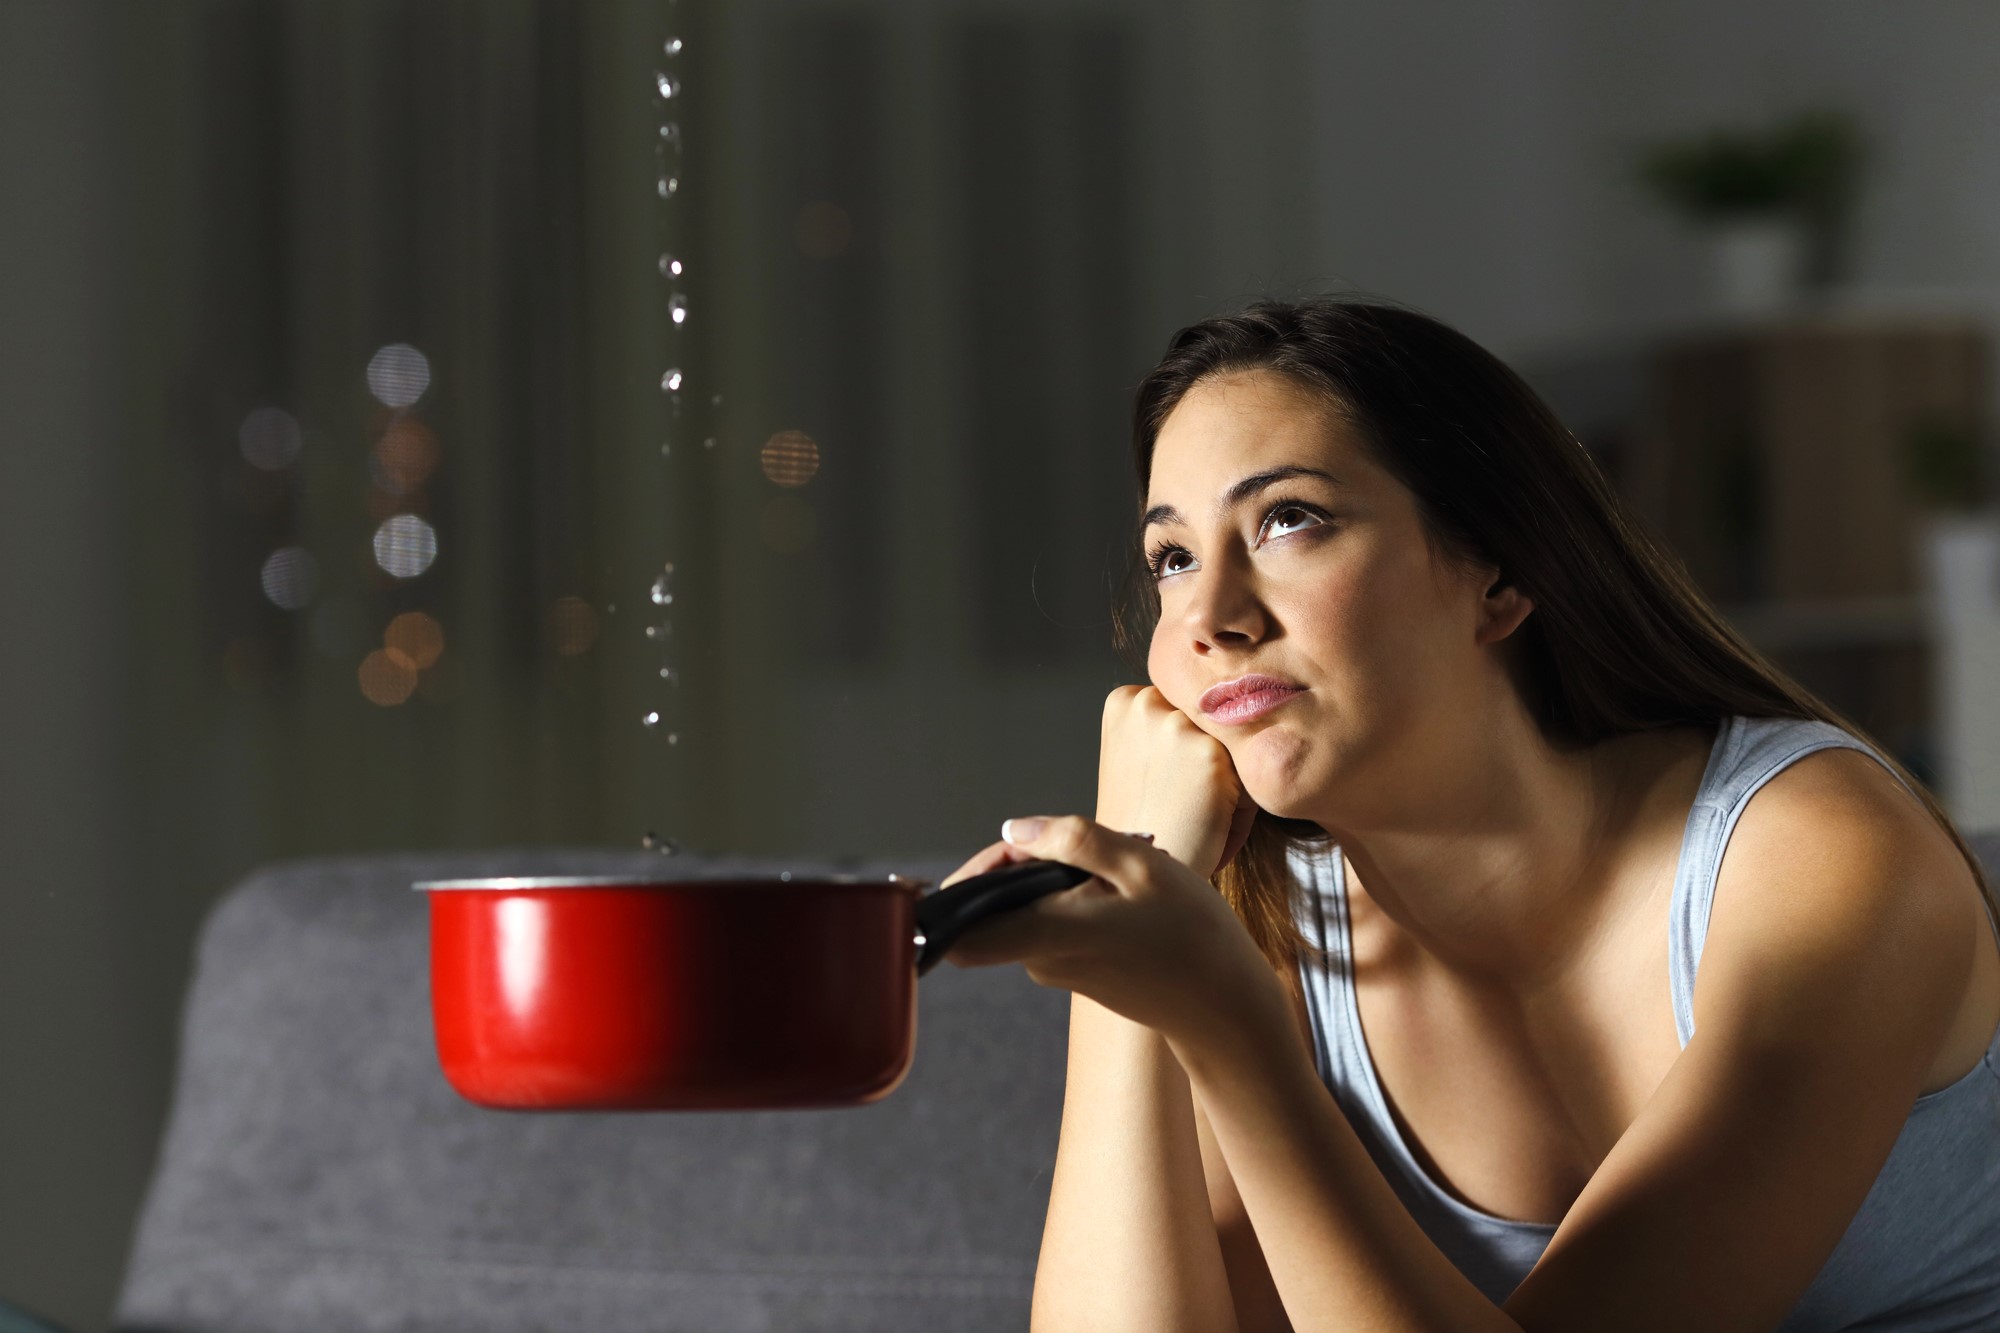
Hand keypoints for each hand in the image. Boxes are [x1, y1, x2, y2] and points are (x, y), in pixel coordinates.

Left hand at [937, 814, 1287, 1052]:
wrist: (1225, 1008)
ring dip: (1059, 877)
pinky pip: (1053, 922)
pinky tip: (1127, 893)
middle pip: (992, 906)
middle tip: (1081, 850)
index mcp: (1047, 932)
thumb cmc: (1192, 935)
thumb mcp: (1140, 866)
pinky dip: (1077, 898)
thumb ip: (1072, 841)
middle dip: (1023, 862)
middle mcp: (1039, 958)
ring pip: (1026, 909)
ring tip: (1120, 870)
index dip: (964, 883)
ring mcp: (1055, 969)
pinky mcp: (1075, 971)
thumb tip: (1013, 828)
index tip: (1014, 848)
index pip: (957, 930)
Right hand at [1096, 685, 1258, 876]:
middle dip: (1212, 755)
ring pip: (1234, 740)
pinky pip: (1251, 768)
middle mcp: (1147, 702)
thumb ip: (1166, 727)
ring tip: (1201, 814)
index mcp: (1124, 700)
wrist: (1141, 871)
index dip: (1187, 746)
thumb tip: (1233, 707)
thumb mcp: (1136, 757)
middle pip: (1210, 716)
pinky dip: (1244, 802)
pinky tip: (1213, 824)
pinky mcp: (1210, 752)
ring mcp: (1177, 724)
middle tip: (1186, 801)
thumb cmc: (1145, 822)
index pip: (1186, 703)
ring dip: (1232, 776)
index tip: (1173, 781)